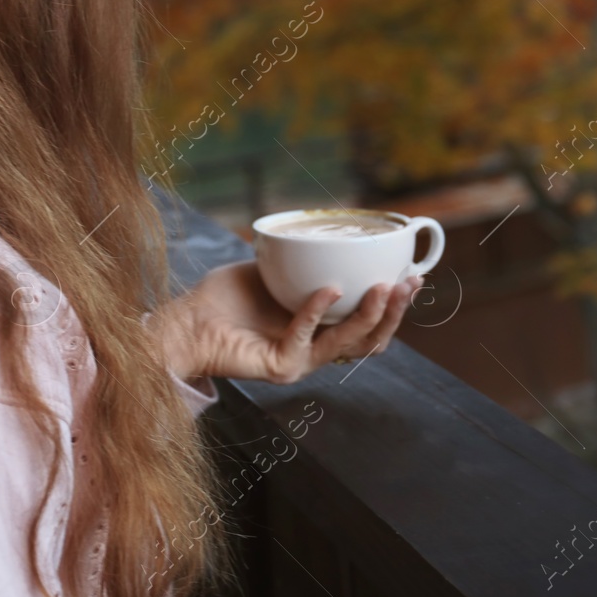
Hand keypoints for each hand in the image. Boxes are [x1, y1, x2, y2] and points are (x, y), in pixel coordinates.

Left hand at [150, 260, 420, 384]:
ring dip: (372, 315)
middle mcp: (315, 348)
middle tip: (410, 282)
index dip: (393, 303)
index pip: (367, 323)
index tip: (411, 273)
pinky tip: (329, 287)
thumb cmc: (222, 298)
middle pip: (371, 338)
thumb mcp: (271, 267)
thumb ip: (300, 257)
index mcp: (319, 328)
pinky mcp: (281, 366)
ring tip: (385, 287)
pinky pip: (307, 337)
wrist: (185, 323)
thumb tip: (328, 229)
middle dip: (395, 310)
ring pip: (351, 344)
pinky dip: (318, 309)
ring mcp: (301, 360)